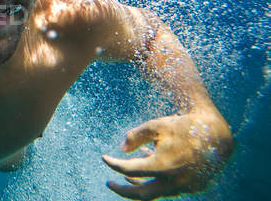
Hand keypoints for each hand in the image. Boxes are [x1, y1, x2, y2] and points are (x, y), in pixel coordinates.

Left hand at [102, 111, 232, 199]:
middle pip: (141, 195)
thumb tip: (122, 149)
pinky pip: (170, 187)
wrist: (216, 134)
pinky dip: (157, 180)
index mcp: (161, 166)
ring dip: (140, 185)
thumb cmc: (183, 127)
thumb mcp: (156, 125)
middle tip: (110, 183)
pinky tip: (151, 166)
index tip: (104, 158)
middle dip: (123, 191)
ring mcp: (185, 187)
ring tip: (128, 176)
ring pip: (156, 192)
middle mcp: (173, 181)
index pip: (129, 170)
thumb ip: (136, 136)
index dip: (113, 164)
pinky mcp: (194, 186)